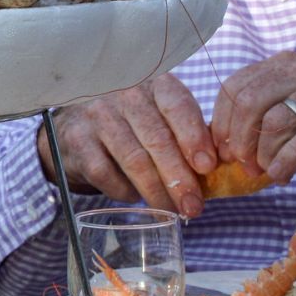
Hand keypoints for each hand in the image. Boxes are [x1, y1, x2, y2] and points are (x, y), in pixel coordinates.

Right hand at [35, 74, 215, 216]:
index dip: (194, 136)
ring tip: (171, 211)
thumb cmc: (132, 125)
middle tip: (193, 206)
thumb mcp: (160, 117)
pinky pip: (105, 173)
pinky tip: (136, 198)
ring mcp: (97, 116)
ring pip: (133, 159)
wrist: (76, 125)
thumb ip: (187, 135)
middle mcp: (124, 95)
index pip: (177, 105)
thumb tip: (219, 172)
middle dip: (179, 176)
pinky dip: (125, 191)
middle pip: (157, 138)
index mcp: (154, 84)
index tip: (208, 166)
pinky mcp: (77, 141)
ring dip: (156, 191)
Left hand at [210, 52, 295, 185]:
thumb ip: (263, 116)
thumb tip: (223, 146)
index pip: (235, 85)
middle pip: (248, 101)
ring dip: (262, 155)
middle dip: (237, 140)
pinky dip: (285, 163)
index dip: (221, 121)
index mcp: (286, 64)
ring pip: (273, 122)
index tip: (223, 149)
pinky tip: (283, 176)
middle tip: (244, 166)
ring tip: (267, 171)